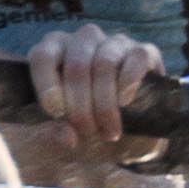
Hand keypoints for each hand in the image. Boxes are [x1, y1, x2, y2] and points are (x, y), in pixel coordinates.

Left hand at [28, 23, 164, 145]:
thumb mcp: (53, 145)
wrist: (120, 140)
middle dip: (81, 105)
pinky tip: (125, 103)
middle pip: (77, 64)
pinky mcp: (145, 52)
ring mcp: (115, 44)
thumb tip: (66, 135)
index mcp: (52, 54)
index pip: (43, 56)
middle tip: (87, 132)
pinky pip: (138, 57)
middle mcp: (83, 42)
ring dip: (105, 103)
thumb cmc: (77, 133)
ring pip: (105, 62)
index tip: (56, 113)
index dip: (48, 84)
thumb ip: (49, 140)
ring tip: (108, 130)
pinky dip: (129, 82)